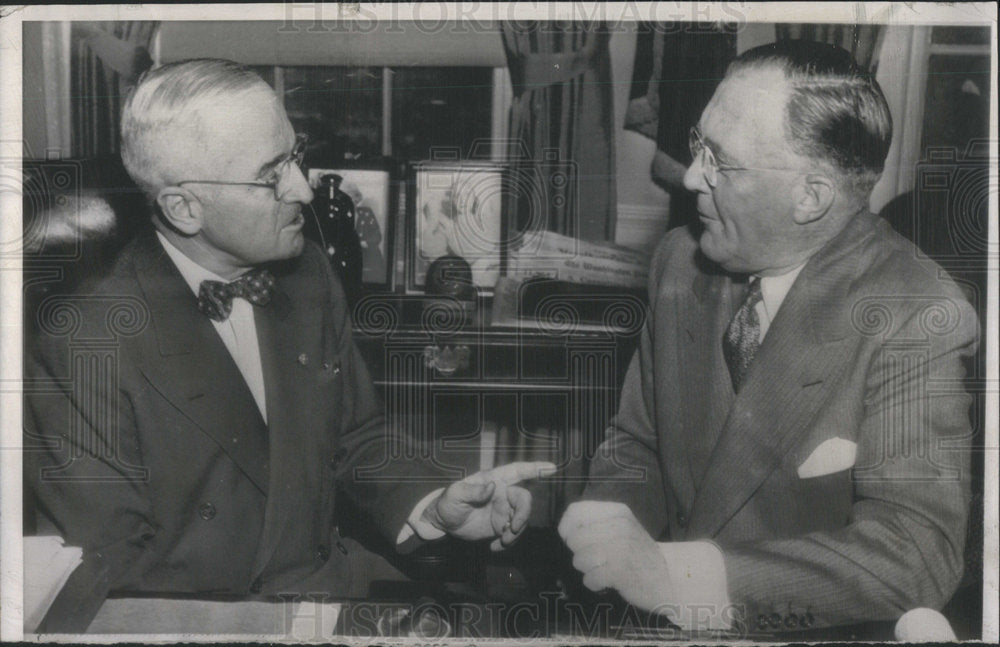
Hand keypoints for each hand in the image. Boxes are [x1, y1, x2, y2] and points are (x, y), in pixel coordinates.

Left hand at [421, 461, 555, 550]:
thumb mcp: (455, 494)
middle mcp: (503, 493)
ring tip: (501, 541)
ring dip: (515, 532)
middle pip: (524, 499)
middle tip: (512, 529)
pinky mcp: (501, 526)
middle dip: (523, 514)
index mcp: (493, 480)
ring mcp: (503, 510)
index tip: (551, 468)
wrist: (444, 523)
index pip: (517, 471)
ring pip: (521, 518)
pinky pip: (513, 533)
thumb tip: (493, 487)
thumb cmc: (448, 502)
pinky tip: (494, 547)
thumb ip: (473, 490)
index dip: (535, 468)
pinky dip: (508, 542)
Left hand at [558, 500, 674, 612]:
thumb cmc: (638, 552)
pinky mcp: (621, 571)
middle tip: (597, 559)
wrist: (670, 576)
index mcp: (617, 511)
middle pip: (574, 539)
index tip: (572, 540)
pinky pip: (589, 579)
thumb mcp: (621, 526)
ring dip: (587, 570)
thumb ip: (596, 522)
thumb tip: (564, 530)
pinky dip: (595, 584)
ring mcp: (621, 548)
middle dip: (579, 553)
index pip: (575, 511)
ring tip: (604, 569)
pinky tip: (608, 581)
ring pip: (579, 560)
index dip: (566, 528)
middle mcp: (618, 526)